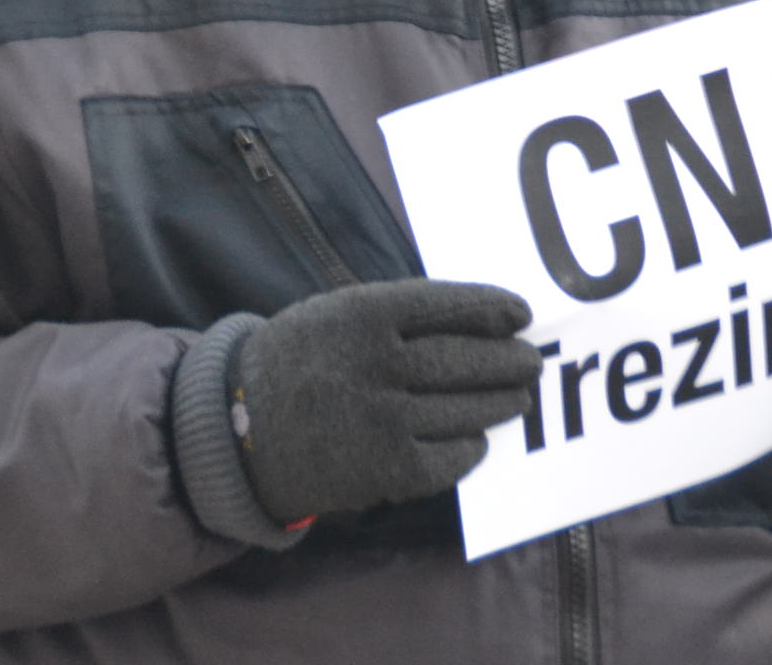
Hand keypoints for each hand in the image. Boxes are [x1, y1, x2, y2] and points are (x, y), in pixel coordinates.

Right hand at [234, 279, 541, 524]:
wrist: (240, 430)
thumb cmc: (299, 362)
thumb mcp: (335, 314)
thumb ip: (396, 314)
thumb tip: (475, 319)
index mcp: (362, 313)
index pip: (448, 304)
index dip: (492, 307)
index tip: (521, 313)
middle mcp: (375, 363)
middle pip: (464, 359)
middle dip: (506, 360)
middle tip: (530, 361)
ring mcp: (382, 418)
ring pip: (463, 408)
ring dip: (499, 404)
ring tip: (518, 398)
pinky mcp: (384, 468)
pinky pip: (446, 457)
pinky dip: (468, 447)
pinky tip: (476, 439)